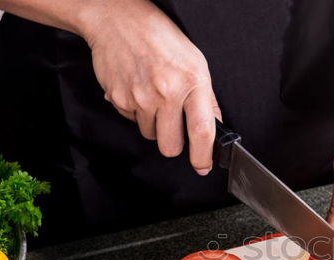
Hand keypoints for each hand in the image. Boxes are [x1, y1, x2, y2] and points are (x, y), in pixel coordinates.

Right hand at [81, 0, 220, 173]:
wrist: (118, 20)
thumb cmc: (161, 38)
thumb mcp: (196, 62)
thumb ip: (206, 98)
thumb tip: (215, 125)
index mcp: (193, 82)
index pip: (202, 131)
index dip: (203, 155)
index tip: (203, 166)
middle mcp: (167, 92)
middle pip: (171, 146)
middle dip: (173, 143)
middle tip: (174, 126)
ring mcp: (141, 97)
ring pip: (150, 135)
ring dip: (154, 124)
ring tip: (154, 97)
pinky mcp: (120, 99)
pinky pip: (132, 121)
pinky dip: (136, 112)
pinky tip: (139, 89)